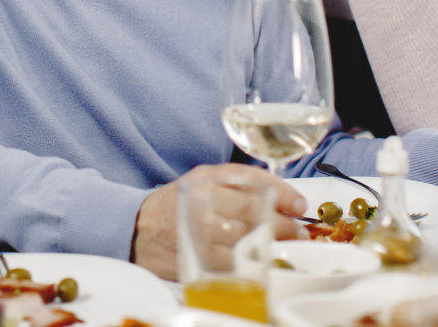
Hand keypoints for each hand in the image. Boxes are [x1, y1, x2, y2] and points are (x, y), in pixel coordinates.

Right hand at [132, 164, 306, 279]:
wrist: (137, 228)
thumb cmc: (175, 204)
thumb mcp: (202, 181)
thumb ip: (236, 185)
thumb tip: (280, 199)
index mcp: (206, 177)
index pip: (250, 178)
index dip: (281, 191)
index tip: (299, 204)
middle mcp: (201, 199)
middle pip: (252, 209)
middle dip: (283, 222)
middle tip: (299, 231)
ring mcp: (197, 228)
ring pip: (244, 236)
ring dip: (272, 243)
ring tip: (286, 247)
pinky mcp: (196, 255)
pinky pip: (232, 260)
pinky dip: (251, 261)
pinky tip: (261, 260)